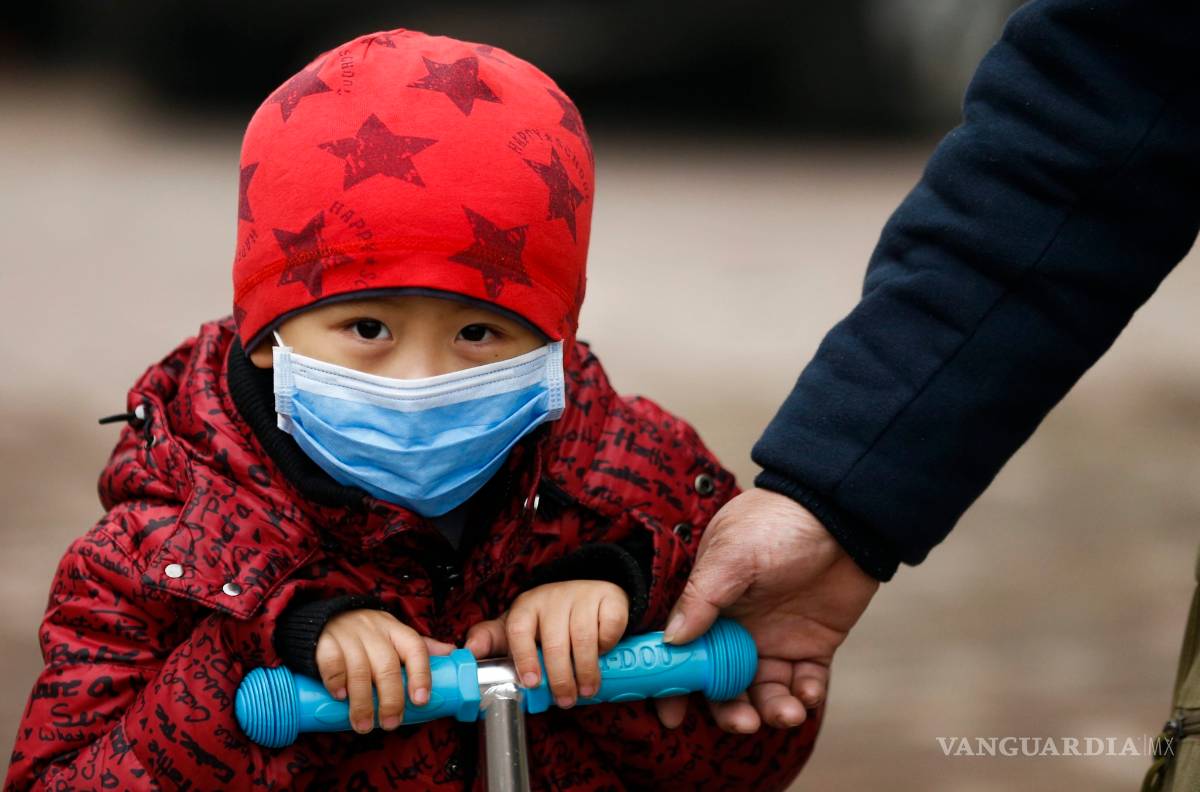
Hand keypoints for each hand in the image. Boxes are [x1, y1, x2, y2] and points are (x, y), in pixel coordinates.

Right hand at [316, 609, 454, 733]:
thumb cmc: (368, 635)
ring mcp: (348, 635)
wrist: (327, 618)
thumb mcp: (395, 636)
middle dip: (391, 699)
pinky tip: (340, 696)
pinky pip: (331, 663)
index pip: (415, 648)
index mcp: (396, 630)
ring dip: (363, 702)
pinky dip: (336, 681)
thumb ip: (420, 648)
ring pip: (359, 670)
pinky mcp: (324, 642)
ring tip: (365, 725)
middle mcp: (374, 631)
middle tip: (391, 723)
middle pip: (387, 666)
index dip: (421, 675)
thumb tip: (453, 654)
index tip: (421, 700)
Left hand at [464, 581, 627, 708]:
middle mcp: (552, 598)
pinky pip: (609, 627)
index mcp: (526, 606)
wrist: (589, 593)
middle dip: (560, 678)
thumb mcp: (520, 628)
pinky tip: (603, 655)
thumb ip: (492, 639)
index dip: (524, 658)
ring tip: (586, 690)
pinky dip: (607, 646)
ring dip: (586, 671)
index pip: (518, 630)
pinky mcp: (608, 597)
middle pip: (554, 643)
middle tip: (566, 700)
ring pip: (584, 639)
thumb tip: (468, 650)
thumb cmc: (549, 619)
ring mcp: (581, 595)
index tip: (531, 683)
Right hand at [655, 488, 878, 732]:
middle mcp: (738, 627)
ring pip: (765, 691)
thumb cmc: (777, 524)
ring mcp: (776, 638)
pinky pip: (805, 683)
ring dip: (771, 710)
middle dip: (730, 710)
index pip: (683, 651)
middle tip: (744, 723)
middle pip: (723, 683)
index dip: (675, 684)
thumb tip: (672, 639)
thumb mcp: (731, 555)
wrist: (841, 514)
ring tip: (786, 713)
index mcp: (710, 605)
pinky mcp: (813, 645)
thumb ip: (701, 598)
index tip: (672, 715)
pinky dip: (805, 696)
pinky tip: (807, 694)